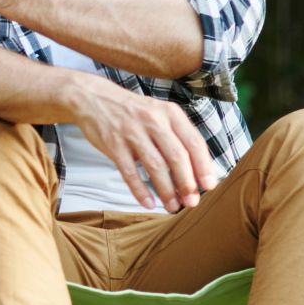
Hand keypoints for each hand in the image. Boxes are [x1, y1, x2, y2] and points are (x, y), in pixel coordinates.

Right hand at [60, 73, 219, 211]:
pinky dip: (139, 190)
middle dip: (187, 183)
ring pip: (155, 166)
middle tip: (192, 202)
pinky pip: (129, 172)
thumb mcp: (159, 113)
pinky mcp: (113, 144)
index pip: (193, 142)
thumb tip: (196, 171)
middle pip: (176, 156)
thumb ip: (176, 136)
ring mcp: (132, 132)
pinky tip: (148, 203)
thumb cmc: (133, 111)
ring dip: (166, 191)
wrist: (93, 97)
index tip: (209, 186)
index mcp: (170, 113)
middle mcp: (153, 120)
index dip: (203, 166)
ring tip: (172, 207)